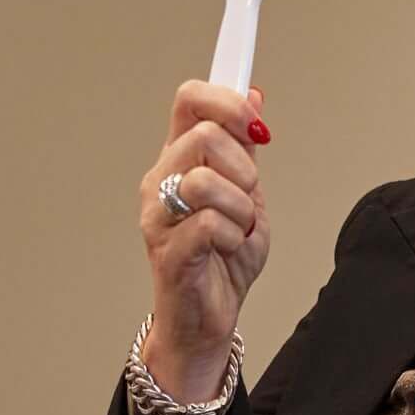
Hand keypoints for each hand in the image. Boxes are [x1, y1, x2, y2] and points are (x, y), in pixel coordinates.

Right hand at [137, 80, 272, 398]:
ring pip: (204, 180)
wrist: (210, 319)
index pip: (190, 99)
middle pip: (204, 135)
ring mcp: (158, 215)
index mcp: (178, 157)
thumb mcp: (246, 192)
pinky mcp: (167, 251)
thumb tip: (253, 95)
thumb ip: (245, 147)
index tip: (256, 123)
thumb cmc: (222, 259)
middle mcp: (160, 179)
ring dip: (240, 207)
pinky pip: (210, 224)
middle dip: (244, 167)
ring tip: (238, 228)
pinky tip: (227, 249)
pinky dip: (233, 236)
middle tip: (246, 197)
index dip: (227, 99)